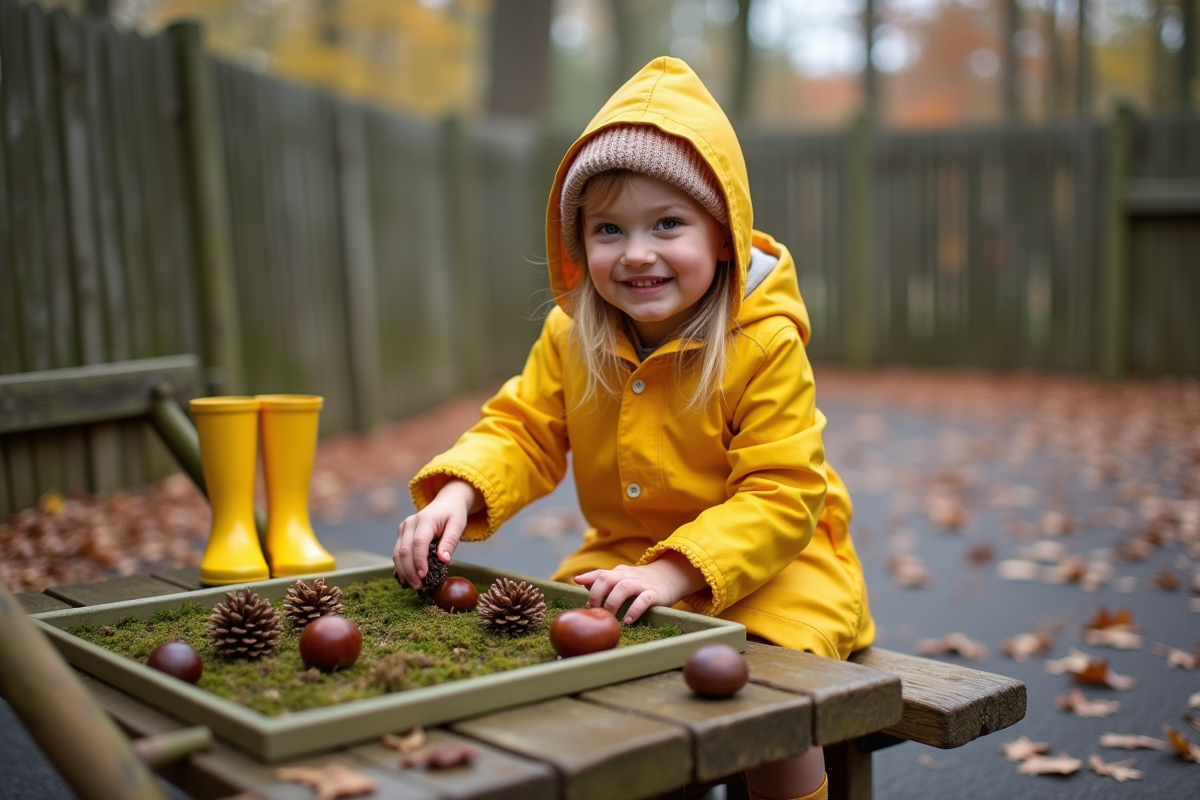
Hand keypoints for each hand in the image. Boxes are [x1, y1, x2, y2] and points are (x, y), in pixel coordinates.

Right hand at [393, 479, 479, 589]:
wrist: (446, 502)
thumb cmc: (453, 514)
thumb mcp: (458, 525)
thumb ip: (450, 541)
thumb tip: (444, 560)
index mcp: (425, 520)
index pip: (419, 543)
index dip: (419, 561)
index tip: (424, 576)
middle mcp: (410, 523)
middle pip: (404, 550)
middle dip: (410, 571)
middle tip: (419, 586)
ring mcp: (404, 528)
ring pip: (397, 553)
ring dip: (404, 571)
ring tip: (414, 585)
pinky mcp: (402, 534)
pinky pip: (398, 552)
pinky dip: (401, 566)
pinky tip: (407, 578)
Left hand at [573, 551, 705, 623]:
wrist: (670, 576)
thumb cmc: (640, 581)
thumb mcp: (621, 578)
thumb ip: (603, 581)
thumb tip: (580, 582)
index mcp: (618, 573)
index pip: (601, 572)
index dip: (588, 577)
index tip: (577, 582)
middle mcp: (628, 576)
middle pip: (608, 578)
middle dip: (597, 594)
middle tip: (594, 611)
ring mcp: (641, 584)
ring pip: (624, 587)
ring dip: (613, 602)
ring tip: (609, 617)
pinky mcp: (654, 593)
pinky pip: (643, 600)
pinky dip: (634, 610)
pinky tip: (627, 621)